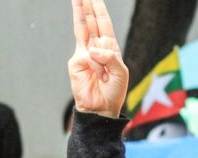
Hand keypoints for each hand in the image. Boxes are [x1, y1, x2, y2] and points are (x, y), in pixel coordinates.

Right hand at [68, 0, 127, 118]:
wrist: (102, 108)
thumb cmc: (113, 91)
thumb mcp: (121, 73)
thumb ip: (110, 57)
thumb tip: (92, 49)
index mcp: (109, 48)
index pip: (103, 24)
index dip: (99, 9)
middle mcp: (96, 47)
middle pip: (90, 21)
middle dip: (86, 4)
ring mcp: (84, 54)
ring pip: (82, 29)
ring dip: (80, 11)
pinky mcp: (77, 63)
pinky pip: (90, 57)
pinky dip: (98, 65)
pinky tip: (101, 76)